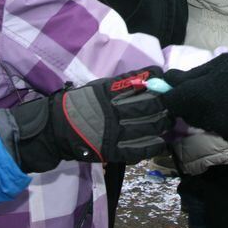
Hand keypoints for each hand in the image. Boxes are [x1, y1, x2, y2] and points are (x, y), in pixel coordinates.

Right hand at [0, 67, 171, 172]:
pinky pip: (135, 150)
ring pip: (146, 127)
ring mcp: (112, 132)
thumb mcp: (98, 87)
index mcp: (108, 93)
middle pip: (148, 106)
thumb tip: (148, 76)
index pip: (139, 83)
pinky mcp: (111, 150)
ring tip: (168, 122)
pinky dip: (150, 147)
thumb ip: (120, 84)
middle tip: (172, 105)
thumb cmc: (79, 104)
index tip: (166, 81)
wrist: (56, 129)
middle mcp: (112, 111)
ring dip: (161, 124)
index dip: (156, 82)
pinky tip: (159, 143)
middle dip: (164, 105)